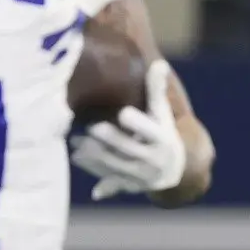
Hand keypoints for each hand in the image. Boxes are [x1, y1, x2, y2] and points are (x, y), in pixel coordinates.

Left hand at [74, 60, 185, 198]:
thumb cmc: (161, 132)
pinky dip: (95, 176)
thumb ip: (156, 91)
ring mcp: (141, 176)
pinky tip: (77, 159)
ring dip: (94, 155)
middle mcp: (154, 159)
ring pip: (115, 166)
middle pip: (129, 149)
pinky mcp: (130, 186)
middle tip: (91, 127)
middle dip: (110, 140)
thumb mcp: (161, 114)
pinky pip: (111, 183)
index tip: (123, 112)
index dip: (138, 123)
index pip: (151, 131)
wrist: (174, 169)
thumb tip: (159, 63)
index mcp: (163, 139)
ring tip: (75, 141)